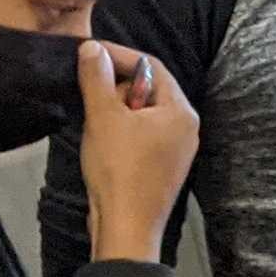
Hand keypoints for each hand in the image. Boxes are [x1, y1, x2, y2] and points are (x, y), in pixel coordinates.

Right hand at [76, 40, 198, 264]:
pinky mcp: (162, 166)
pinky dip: (120, 128)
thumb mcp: (103, 116)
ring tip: (93, 115)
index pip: (152, 66)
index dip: (119, 55)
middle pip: (150, 88)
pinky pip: (141, 134)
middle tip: (90, 90)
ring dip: (115, 107)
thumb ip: (97, 78)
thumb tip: (92, 48)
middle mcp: (185, 128)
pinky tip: (100, 136)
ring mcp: (176, 149)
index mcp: (181, 111)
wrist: (126, 227)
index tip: (89, 52)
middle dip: (117, 84)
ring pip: (143, 112)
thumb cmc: (118, 169)